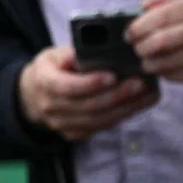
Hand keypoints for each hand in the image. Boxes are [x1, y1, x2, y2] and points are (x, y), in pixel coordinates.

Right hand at [17, 45, 157, 141]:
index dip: (90, 83)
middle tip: (139, 83)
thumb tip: (100, 49)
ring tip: (146, 93)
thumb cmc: (54, 69)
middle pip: (88, 106)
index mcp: (44, 82)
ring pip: (99, 120)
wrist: (36, 95)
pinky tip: (139, 103)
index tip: (112, 75)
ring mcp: (62, 124)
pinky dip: (122, 115)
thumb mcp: (56, 54)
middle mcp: (51, 107)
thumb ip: (75, 53)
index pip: (67, 86)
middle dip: (116, 95)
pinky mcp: (76, 134)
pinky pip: (102, 127)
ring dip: (125, 107)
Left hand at [130, 0, 182, 86]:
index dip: (138, 27)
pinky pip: (174, 75)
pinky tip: (164, 68)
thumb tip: (142, 6)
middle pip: (158, 41)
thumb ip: (170, 4)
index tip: (130, 33)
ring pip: (164, 62)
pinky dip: (164, 73)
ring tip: (147, 61)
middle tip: (136, 49)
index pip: (159, 17)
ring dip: (149, 63)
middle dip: (140, 47)